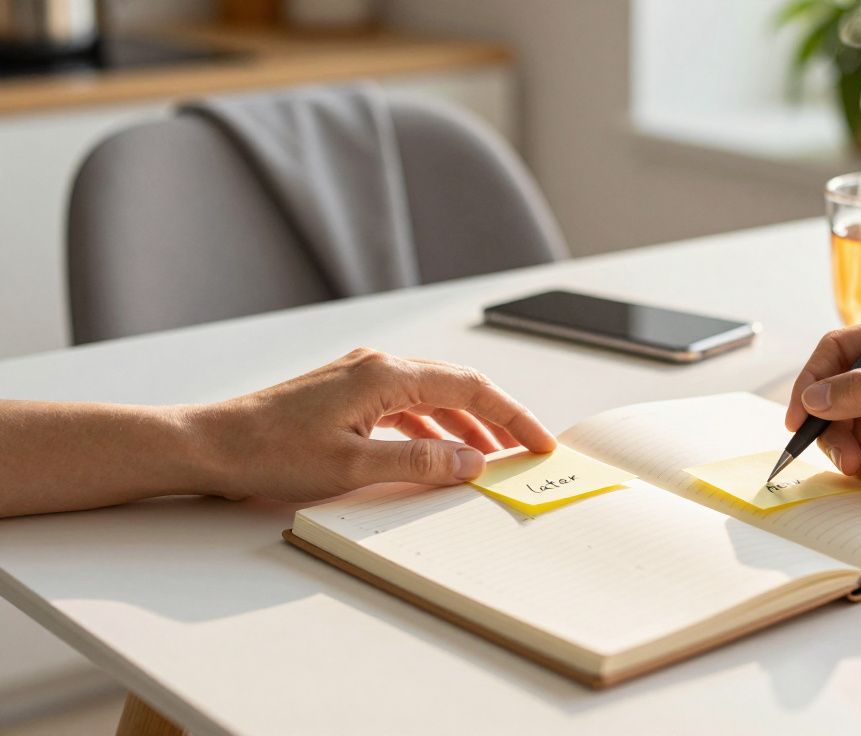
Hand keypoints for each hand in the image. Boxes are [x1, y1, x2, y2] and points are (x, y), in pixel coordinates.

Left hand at [190, 349, 555, 501]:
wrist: (210, 445)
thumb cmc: (270, 452)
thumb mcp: (353, 466)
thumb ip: (419, 464)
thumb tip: (470, 462)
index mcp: (385, 375)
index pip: (469, 388)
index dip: (511, 416)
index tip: (538, 441)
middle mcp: (376, 366)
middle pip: (456, 386)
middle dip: (495, 418)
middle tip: (525, 449)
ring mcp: (359, 378)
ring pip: (431, 397)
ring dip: (464, 426)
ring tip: (488, 458)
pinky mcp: (345, 395)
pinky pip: (406, 406)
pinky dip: (431, 428)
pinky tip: (437, 453)